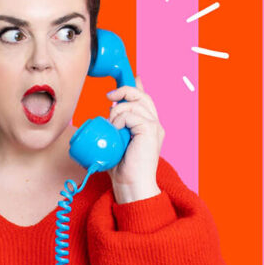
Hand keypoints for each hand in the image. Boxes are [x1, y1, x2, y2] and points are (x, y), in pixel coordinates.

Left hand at [105, 76, 163, 202]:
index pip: (145, 100)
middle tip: (109, 97)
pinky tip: (116, 130)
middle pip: (142, 96)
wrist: (131, 185)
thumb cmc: (122, 169)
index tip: (130, 79)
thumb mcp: (116, 142)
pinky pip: (132, 114)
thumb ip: (116, 127)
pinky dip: (120, 119)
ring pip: (135, 103)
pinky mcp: (150, 130)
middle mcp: (155, 124)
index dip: (136, 86)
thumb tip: (109, 111)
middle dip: (124, 91)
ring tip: (112, 126)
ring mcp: (155, 127)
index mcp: (149, 126)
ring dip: (118, 111)